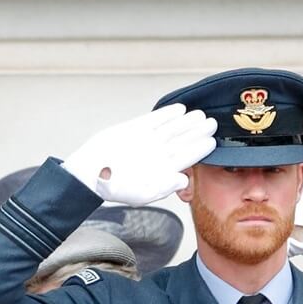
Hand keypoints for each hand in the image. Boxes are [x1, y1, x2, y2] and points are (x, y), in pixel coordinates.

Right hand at [62, 103, 215, 205]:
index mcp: (161, 170)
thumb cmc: (113, 187)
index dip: (199, 149)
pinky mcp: (134, 129)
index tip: (211, 141)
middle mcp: (156, 154)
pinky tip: (179, 109)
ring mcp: (146, 140)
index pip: (186, 157)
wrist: (89, 172)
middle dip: (198, 132)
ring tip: (200, 115)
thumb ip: (164, 187)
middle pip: (182, 140)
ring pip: (172, 128)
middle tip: (212, 123)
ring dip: (186, 122)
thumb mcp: (142, 194)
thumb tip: (183, 180)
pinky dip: (167, 114)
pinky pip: (154, 119)